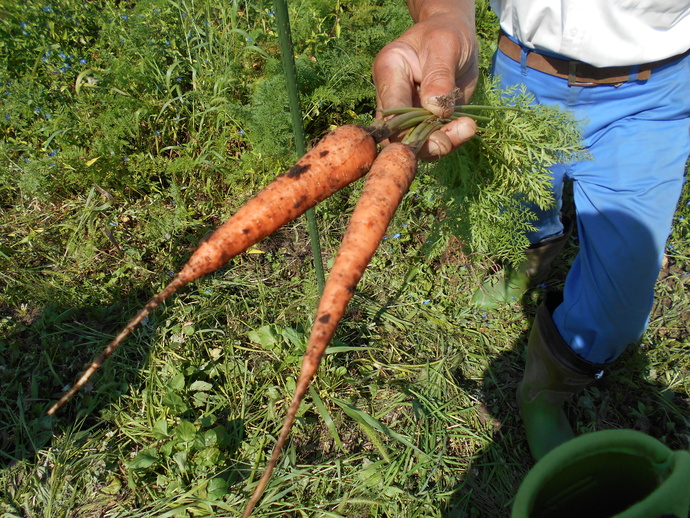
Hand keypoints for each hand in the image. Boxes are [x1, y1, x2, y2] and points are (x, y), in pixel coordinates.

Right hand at [372, 6, 478, 159]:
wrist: (456, 36)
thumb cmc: (448, 33)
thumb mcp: (446, 45)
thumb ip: (439, 76)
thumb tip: (435, 111)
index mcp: (388, 71)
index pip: (390, 109)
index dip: (409, 127)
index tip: (439, 125)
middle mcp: (391, 95)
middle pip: (397, 133)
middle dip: (425, 143)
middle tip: (455, 136)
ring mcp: (407, 111)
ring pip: (414, 142)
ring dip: (440, 144)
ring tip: (467, 129)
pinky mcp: (423, 121)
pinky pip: (432, 139)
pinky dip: (451, 139)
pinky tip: (467, 128)